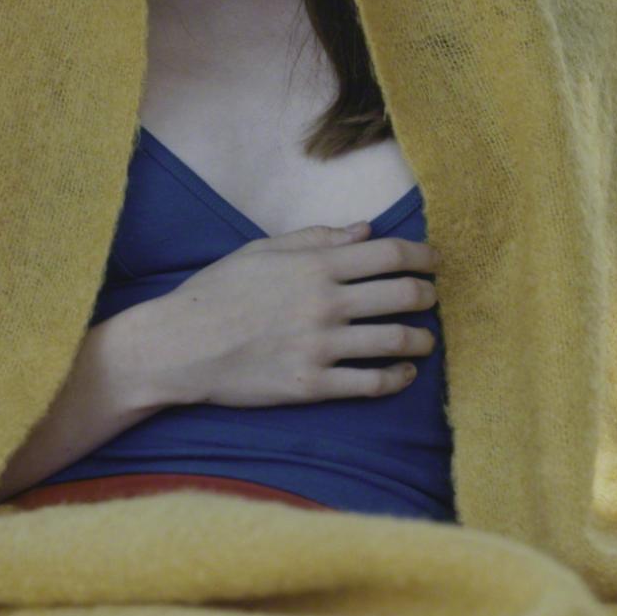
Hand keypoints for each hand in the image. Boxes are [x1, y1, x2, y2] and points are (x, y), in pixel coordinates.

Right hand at [156, 222, 439, 408]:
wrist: (182, 345)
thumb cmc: (219, 291)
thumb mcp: (264, 250)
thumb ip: (317, 238)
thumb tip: (366, 230)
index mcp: (315, 265)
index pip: (388, 254)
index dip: (421, 255)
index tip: (434, 260)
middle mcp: (325, 303)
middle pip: (401, 295)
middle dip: (427, 295)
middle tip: (432, 297)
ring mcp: (321, 346)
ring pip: (395, 341)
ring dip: (421, 339)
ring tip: (426, 339)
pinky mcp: (312, 385)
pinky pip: (371, 383)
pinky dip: (397, 378)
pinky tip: (404, 372)